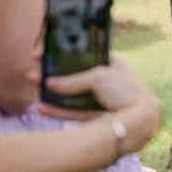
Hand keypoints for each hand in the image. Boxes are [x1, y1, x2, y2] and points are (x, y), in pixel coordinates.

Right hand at [42, 60, 160, 146]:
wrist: (140, 120)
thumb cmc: (125, 91)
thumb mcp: (99, 78)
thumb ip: (74, 81)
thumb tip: (50, 83)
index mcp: (111, 64)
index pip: (84, 55)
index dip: (65, 53)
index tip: (47, 51)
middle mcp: (105, 81)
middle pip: (74, 75)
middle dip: (53, 72)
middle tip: (34, 66)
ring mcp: (100, 99)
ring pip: (70, 94)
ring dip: (50, 90)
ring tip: (31, 80)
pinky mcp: (95, 117)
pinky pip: (72, 111)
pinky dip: (57, 110)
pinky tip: (41, 107)